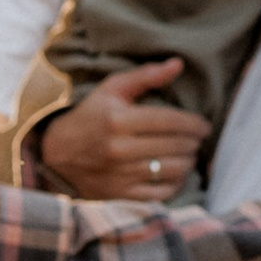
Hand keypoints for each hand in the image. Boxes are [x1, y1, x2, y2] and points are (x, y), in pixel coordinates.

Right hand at [34, 61, 209, 203]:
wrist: (56, 154)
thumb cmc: (90, 117)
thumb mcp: (111, 89)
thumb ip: (146, 76)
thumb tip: (178, 64)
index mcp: (119, 120)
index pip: (170, 121)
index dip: (194, 124)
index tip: (204, 125)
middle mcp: (119, 149)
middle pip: (175, 146)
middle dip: (194, 142)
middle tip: (197, 139)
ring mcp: (120, 175)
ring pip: (172, 170)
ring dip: (188, 161)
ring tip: (189, 154)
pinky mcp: (120, 196)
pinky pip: (161, 193)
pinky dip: (176, 183)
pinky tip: (177, 173)